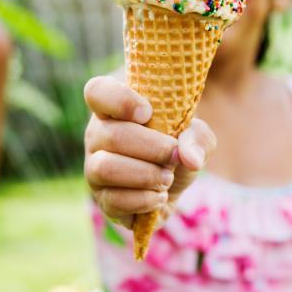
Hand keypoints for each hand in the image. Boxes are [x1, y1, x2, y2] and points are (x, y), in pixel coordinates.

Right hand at [84, 76, 215, 228]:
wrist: (172, 183)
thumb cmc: (175, 147)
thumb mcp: (194, 134)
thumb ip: (196, 137)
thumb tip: (188, 158)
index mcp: (112, 108)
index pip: (97, 91)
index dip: (120, 100)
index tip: (148, 112)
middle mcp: (96, 135)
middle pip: (111, 135)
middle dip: (152, 148)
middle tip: (174, 155)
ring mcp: (94, 168)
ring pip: (105, 168)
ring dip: (145, 175)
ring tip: (166, 177)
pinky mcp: (102, 199)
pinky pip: (113, 200)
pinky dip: (144, 200)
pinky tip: (158, 196)